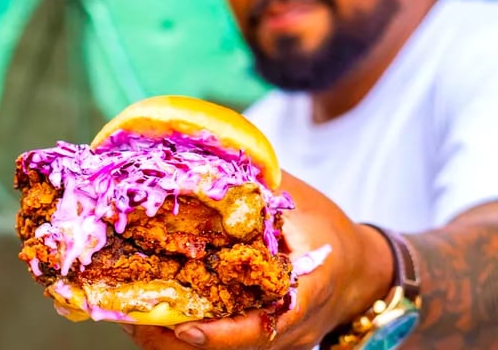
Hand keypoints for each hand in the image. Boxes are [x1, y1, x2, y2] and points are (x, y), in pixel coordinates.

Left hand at [123, 170, 393, 348]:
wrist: (363, 268)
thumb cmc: (329, 228)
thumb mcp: (300, 201)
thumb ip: (257, 188)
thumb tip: (203, 164)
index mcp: (305, 290)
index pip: (264, 326)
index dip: (222, 334)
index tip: (183, 328)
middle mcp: (290, 327)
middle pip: (234, 347)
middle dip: (181, 341)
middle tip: (135, 322)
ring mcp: (279, 339)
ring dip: (178, 341)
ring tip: (134, 321)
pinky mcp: (266, 337)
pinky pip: (227, 342)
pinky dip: (193, 331)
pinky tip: (159, 316)